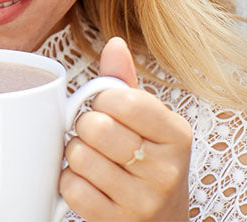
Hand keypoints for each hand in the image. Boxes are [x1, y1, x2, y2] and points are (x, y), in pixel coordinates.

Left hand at [59, 37, 191, 220]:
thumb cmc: (147, 161)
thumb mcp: (148, 123)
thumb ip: (125, 84)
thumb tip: (114, 43)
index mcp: (177, 135)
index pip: (124, 100)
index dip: (101, 100)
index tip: (105, 110)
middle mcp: (167, 170)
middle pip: (96, 127)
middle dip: (84, 127)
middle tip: (94, 135)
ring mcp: (143, 201)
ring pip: (79, 156)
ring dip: (75, 154)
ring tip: (92, 159)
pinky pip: (71, 188)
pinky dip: (69, 182)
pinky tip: (87, 182)